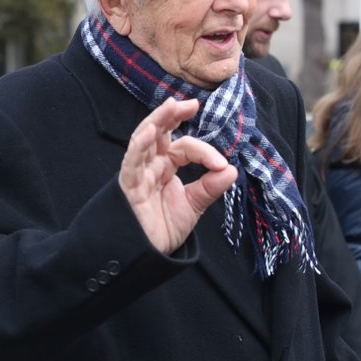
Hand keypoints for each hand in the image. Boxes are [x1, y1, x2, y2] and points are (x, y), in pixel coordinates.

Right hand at [119, 97, 237, 254]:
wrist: (146, 255)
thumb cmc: (163, 229)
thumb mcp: (193, 206)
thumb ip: (210, 187)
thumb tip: (231, 169)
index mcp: (166, 167)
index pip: (184, 147)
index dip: (204, 151)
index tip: (220, 164)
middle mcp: (151, 165)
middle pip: (159, 133)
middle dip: (173, 116)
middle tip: (191, 104)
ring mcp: (138, 173)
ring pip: (143, 140)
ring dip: (157, 121)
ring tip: (171, 106)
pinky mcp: (128, 186)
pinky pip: (131, 163)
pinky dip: (138, 146)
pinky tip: (148, 132)